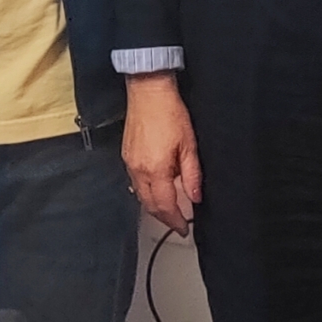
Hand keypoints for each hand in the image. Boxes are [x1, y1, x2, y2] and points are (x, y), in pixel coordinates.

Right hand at [123, 72, 201, 233]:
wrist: (148, 92)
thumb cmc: (169, 113)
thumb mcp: (189, 145)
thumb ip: (191, 175)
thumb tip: (194, 197)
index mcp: (156, 170)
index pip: (165, 205)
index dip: (175, 220)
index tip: (183, 228)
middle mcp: (139, 170)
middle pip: (149, 205)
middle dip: (164, 217)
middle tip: (177, 224)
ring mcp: (130, 163)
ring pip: (140, 195)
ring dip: (154, 206)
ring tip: (169, 210)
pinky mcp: (126, 155)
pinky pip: (134, 182)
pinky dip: (145, 192)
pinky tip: (155, 190)